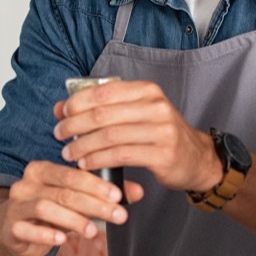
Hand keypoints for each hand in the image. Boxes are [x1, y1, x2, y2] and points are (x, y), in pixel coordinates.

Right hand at [0, 160, 143, 255]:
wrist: (14, 230)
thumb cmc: (49, 211)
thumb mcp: (76, 200)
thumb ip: (104, 194)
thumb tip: (138, 192)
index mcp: (42, 169)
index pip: (72, 173)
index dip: (97, 185)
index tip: (118, 196)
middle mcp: (26, 183)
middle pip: (63, 191)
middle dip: (94, 204)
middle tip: (117, 215)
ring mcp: (16, 205)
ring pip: (45, 208)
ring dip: (73, 219)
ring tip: (93, 231)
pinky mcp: (10, 228)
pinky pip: (26, 229)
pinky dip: (45, 234)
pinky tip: (62, 239)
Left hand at [53, 79, 221, 193]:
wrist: (197, 158)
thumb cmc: (159, 134)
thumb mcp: (135, 114)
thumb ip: (101, 109)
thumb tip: (61, 107)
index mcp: (147, 91)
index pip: (104, 92)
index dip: (77, 102)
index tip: (61, 115)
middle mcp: (156, 106)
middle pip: (103, 114)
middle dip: (75, 125)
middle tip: (59, 135)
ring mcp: (161, 130)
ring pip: (110, 136)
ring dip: (83, 146)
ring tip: (69, 153)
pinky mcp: (162, 154)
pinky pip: (121, 155)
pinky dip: (98, 160)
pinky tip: (86, 164)